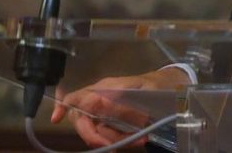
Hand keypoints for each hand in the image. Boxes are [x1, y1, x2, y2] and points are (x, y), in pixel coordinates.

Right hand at [50, 67, 188, 147]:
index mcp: (105, 87)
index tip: (55, 120)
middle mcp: (103, 100)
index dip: (63, 106)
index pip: (77, 96)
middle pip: (83, 121)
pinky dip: (123, 141)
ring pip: (98, 132)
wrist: (176, 87)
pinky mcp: (118, 123)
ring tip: (141, 139)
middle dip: (96, 136)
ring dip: (115, 140)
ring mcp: (109, 113)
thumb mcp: (143, 90)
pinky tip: (140, 140)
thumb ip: (119, 99)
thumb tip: (96, 104)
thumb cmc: (159, 84)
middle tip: (114, 146)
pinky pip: (112, 136)